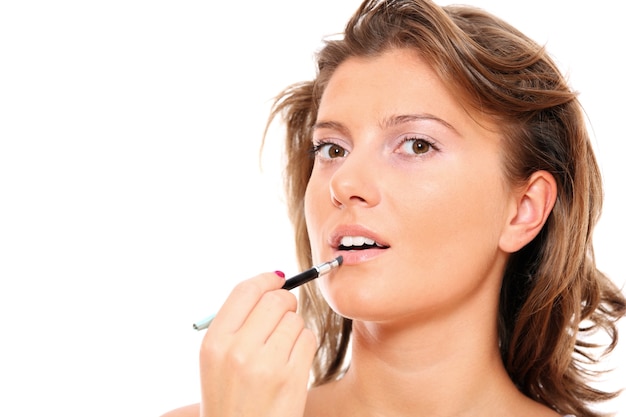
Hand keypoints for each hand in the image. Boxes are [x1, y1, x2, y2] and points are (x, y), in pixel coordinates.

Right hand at [199, 272, 316, 416]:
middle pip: (275, 300)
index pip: (245, 291)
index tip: (278, 279)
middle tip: (286, 313)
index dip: (266, 279)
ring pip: (295, 320)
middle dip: (286, 302)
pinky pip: (308, 339)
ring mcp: (265, 365)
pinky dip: (305, 346)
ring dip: (295, 329)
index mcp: (214, 342)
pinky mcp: (291, 378)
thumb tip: (272, 285)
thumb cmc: (232, 397)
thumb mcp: (217, 361)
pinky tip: (292, 363)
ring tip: (282, 350)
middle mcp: (237, 351)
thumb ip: (237, 323)